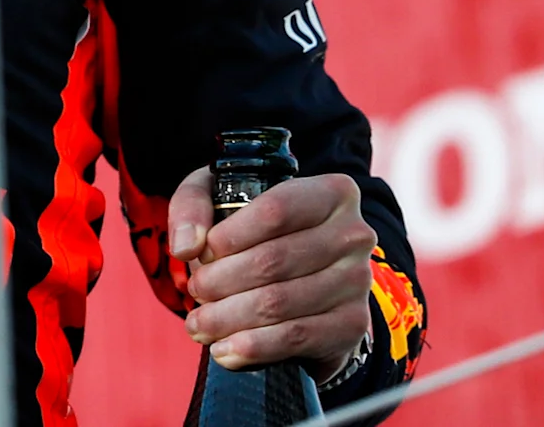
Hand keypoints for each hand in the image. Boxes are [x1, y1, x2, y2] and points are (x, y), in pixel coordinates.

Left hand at [168, 167, 376, 375]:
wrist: (308, 284)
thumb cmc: (260, 232)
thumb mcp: (222, 198)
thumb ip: (194, 206)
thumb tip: (187, 245)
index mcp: (332, 193)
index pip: (275, 211)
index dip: (230, 235)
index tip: (202, 254)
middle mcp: (353, 234)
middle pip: (273, 261)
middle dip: (220, 281)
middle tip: (196, 292)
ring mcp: (357, 281)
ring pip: (278, 302)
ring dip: (228, 318)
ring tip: (199, 324)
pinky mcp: (351, 324)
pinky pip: (295, 336)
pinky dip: (252, 346)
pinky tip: (225, 349)